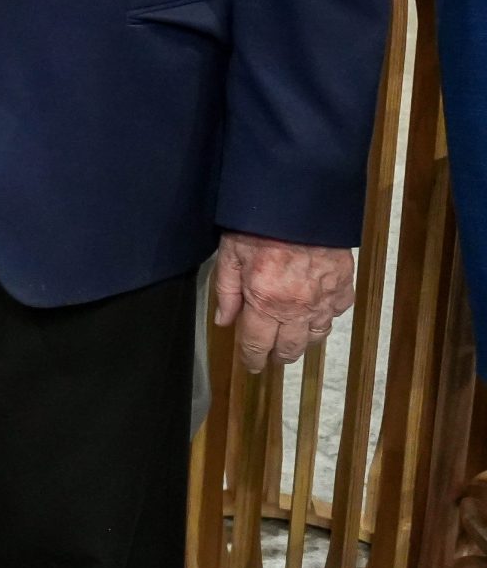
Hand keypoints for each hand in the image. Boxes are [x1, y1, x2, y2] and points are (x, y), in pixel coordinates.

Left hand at [214, 233, 355, 371]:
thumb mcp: (229, 255)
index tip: (251, 366)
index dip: (252, 359)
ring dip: (303, 340)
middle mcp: (297, 308)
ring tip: (291, 339)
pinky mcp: (343, 285)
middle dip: (278, 356)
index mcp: (265, 303)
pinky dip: (327, 316)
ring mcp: (324, 298)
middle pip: (290, 347)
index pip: (257, 344)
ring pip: (317, 334)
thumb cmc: (257, 226)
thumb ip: (226, 292)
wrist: (301, 202)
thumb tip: (224, 322)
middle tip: (270, 357)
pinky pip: (337, 312)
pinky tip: (317, 312)